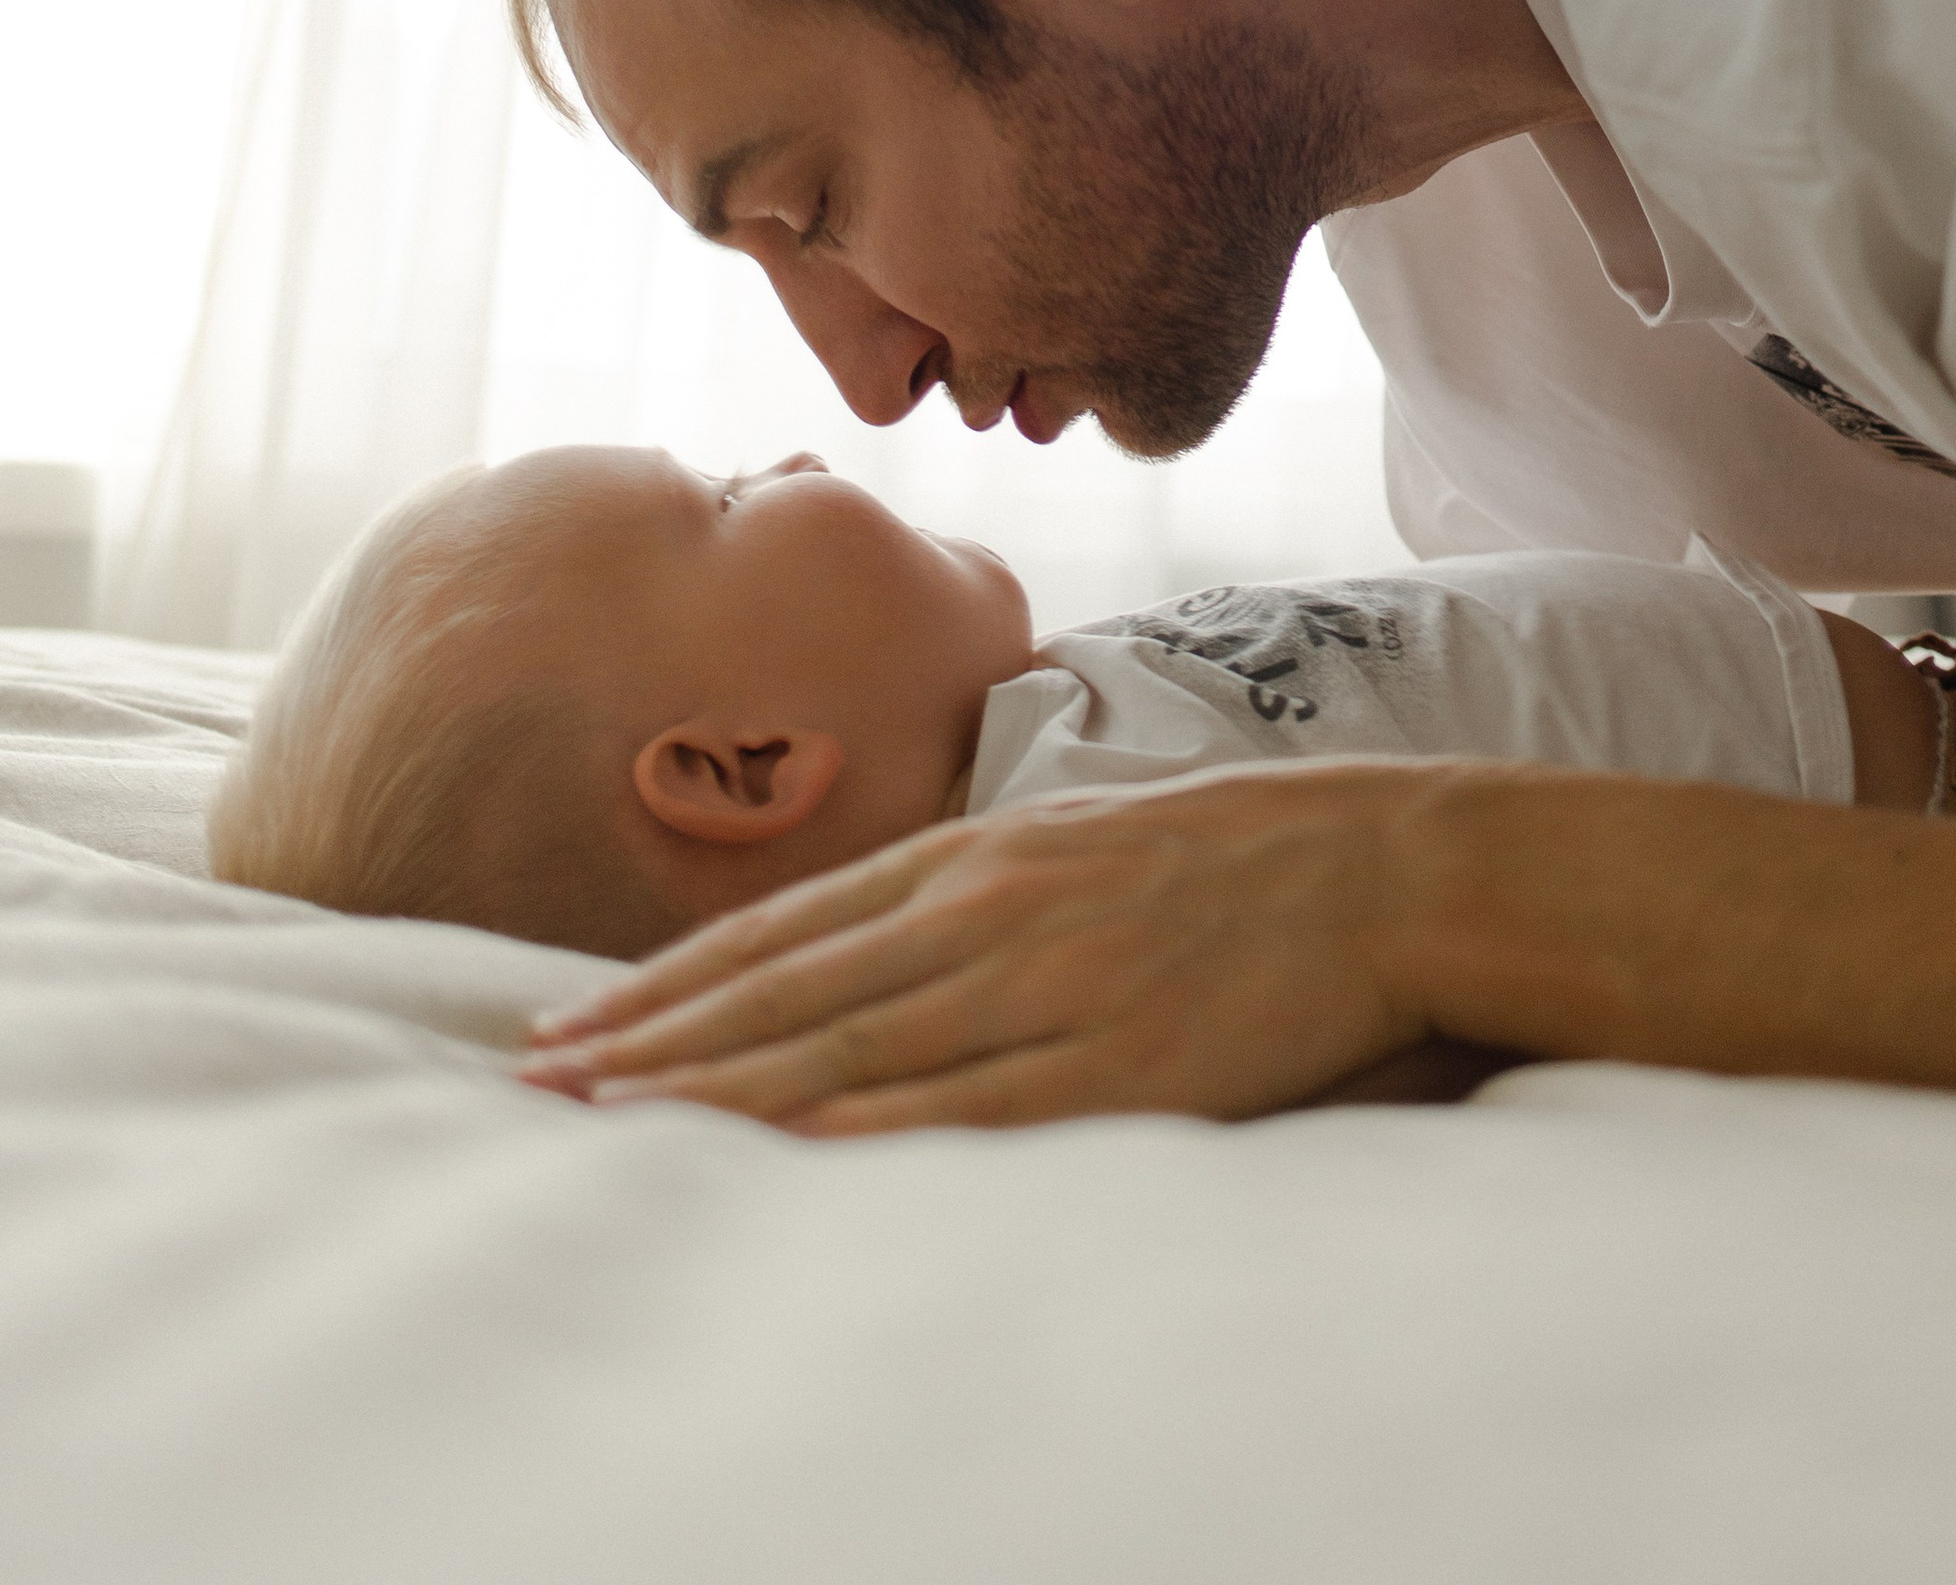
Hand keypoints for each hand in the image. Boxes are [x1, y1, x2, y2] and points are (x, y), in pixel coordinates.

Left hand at [515, 760, 1442, 1133]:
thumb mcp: (1076, 839)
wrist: (1375, 867)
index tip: (577, 1022)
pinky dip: (873, 1126)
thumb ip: (971, 887)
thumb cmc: (1227, 858)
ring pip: (856, 1044)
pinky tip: (792, 1147)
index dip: (675, 980)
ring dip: (727, 1084)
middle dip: (660, 1038)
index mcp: (980, 854)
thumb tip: (863, 937)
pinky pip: (973, 1103)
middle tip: (548, 1079)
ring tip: (624, 1117)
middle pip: (792, 986)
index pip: (788, 926)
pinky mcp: (1120, 1060)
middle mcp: (991, 909)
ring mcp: (1051, 984)